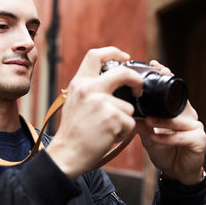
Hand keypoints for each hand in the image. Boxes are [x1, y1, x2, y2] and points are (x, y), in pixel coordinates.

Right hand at [46, 47, 142, 178]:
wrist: (67, 154)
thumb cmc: (73, 131)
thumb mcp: (75, 101)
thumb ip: (90, 89)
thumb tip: (112, 83)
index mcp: (80, 83)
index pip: (95, 55)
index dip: (113, 52)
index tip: (125, 57)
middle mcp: (90, 88)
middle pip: (123, 73)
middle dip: (137, 80)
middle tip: (139, 88)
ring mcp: (102, 102)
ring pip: (129, 107)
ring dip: (123, 120)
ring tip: (107, 129)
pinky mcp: (113, 118)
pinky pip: (130, 123)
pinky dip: (123, 132)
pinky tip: (108, 137)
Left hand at [136, 60, 205, 184]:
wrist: (176, 171)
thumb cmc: (163, 149)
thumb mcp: (148, 134)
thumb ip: (140, 122)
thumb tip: (126, 110)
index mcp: (176, 110)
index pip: (171, 89)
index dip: (165, 75)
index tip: (154, 64)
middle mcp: (188, 115)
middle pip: (179, 98)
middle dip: (168, 90)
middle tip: (155, 84)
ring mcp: (195, 126)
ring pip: (178, 119)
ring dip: (162, 121)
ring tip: (149, 121)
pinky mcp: (199, 139)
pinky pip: (182, 136)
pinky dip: (167, 137)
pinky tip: (156, 138)